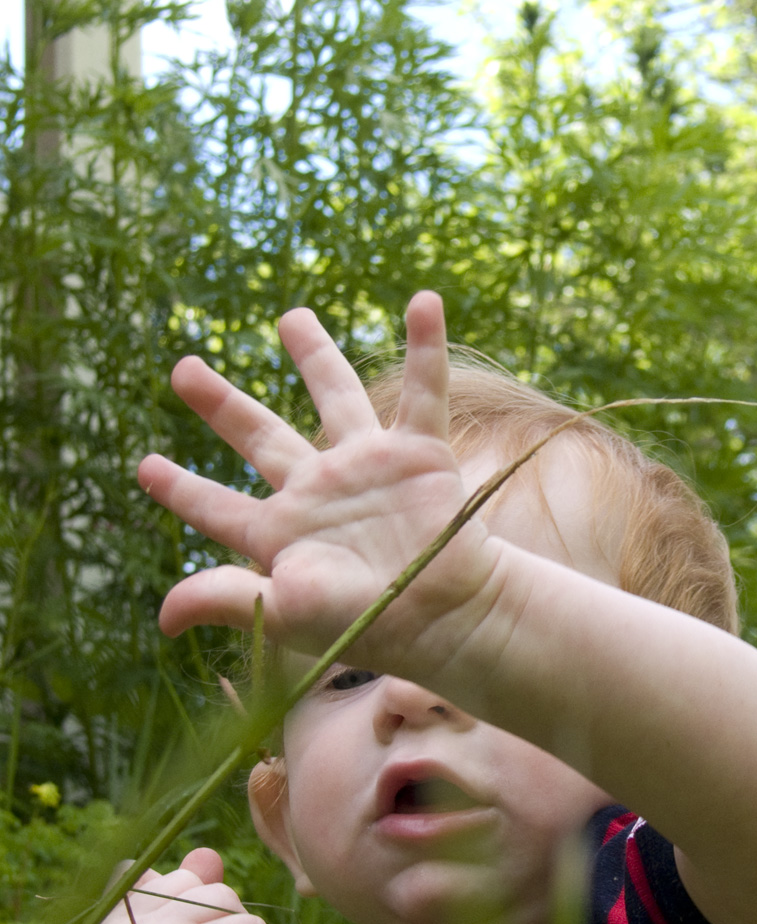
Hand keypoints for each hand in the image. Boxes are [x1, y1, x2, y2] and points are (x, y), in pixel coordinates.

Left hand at [139, 291, 501, 682]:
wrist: (445, 615)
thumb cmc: (364, 621)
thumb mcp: (283, 610)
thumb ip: (223, 597)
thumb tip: (162, 621)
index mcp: (282, 531)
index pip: (216, 507)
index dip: (180, 489)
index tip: (144, 467)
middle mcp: (318, 490)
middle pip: (260, 436)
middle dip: (222, 404)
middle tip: (184, 368)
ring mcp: (369, 466)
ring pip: (335, 397)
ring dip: (314, 355)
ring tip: (289, 316)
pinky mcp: (419, 452)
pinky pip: (424, 391)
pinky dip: (427, 347)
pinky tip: (424, 301)